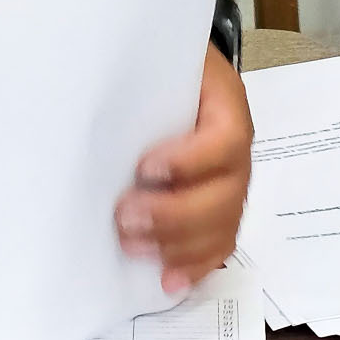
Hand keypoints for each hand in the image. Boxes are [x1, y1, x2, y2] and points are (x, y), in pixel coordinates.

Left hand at [114, 43, 252, 293]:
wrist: (188, 72)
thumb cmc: (170, 65)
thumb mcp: (166, 58)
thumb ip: (148, 81)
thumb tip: (100, 104)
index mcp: (229, 107)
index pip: (225, 140)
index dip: (189, 162)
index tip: (144, 168)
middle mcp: (239, 153)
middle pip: (225, 196)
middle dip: (174, 215)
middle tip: (125, 217)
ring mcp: (233, 186)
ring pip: (223, 228)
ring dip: (178, 245)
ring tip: (132, 246)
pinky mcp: (222, 211)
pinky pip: (219, 245)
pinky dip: (195, 266)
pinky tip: (168, 280)